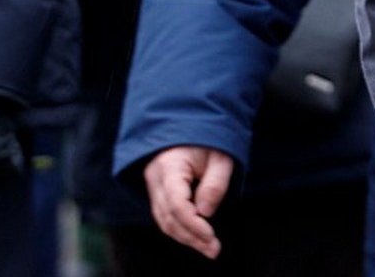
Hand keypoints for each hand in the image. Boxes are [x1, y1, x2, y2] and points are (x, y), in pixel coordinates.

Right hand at [144, 145, 234, 259]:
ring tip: (210, 248)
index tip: (210, 234)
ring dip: (186, 237)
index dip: (192, 222)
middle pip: (168, 216)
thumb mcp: (221, 156)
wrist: (189, 126)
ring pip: (164, 220)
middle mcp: (155, 178)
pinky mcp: (158, 193)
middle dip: (191, 236)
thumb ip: (215, 183)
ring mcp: (153, 187)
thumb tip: (205, 213)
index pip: (175, 202)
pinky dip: (181, 230)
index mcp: (169, 166)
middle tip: (214, 249)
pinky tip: (198, 238)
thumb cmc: (208, 141)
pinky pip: (165, 216)